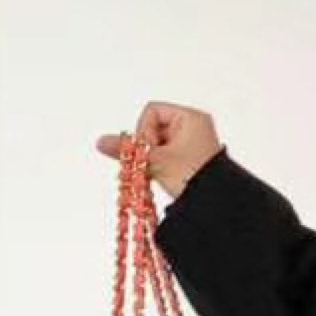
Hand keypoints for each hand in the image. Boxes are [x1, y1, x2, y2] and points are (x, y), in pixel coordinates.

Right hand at [95, 103, 223, 200]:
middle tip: (152, 163)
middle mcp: (193, 126)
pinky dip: (157, 164)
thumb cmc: (192, 177)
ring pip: (156, 144)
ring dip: (150, 158)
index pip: (152, 111)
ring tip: (158, 171)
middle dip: (146, 147)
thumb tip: (100, 142)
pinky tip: (160, 175)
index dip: (144, 130)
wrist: (215, 205)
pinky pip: (164, 155)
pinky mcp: (188, 158)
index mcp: (191, 117)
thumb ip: (126, 150)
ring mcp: (191, 142)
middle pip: (152, 127)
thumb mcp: (156, 161)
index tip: (151, 149)